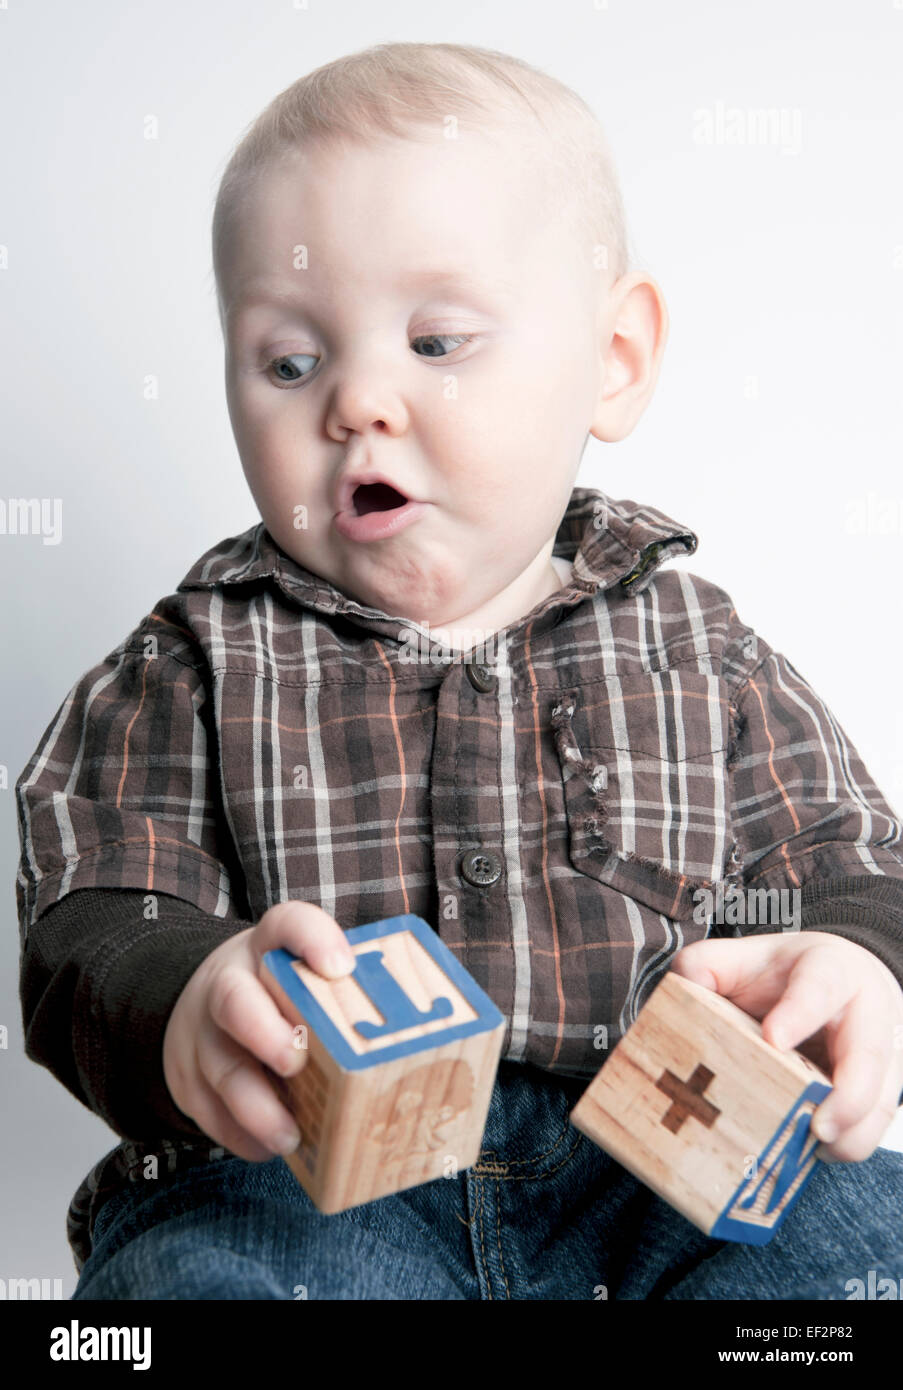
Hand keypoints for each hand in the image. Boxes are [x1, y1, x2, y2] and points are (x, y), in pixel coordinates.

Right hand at [162, 900, 354, 1160]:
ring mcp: (202, 1033)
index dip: (313, 940)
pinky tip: (271, 1147)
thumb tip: (433, 1038)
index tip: (342, 967)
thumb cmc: (281, 996)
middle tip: (296, 1060)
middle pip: (234, 1000)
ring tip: (289, 1136)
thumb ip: (348, 994)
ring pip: (221, 1068)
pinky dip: (241, 1135)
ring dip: (256, 1106)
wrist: (204, 1008)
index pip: (288, 924)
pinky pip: (209, 1112)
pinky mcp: (188, 1079)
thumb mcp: (303, 976)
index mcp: (269, 948)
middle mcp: (228, 983)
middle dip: (265, 1032)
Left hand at [669, 930, 902, 1162]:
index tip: (773, 1040)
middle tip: (817, 1126)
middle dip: (849, 1093)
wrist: (845, 979)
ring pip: (883, 1094)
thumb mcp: (747, 957)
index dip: (800, 1012)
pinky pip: (877, 1120)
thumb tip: (685, 985)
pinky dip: (851, 1141)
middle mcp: (869, 1010)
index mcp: (832, 968)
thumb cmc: (788, 975)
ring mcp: (885, 1051)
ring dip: (854, 1130)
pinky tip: (815, 1151)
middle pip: (870, 1051)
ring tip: (816, 1149)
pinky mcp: (885, 1086)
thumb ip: (709, 965)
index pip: (822, 984)